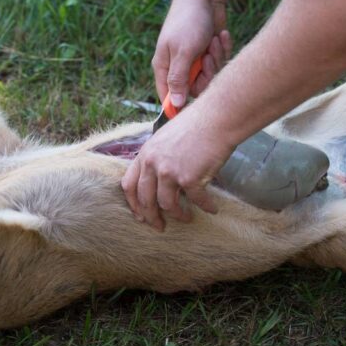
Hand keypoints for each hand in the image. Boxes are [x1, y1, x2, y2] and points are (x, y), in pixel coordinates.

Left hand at [120, 107, 234, 230]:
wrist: (216, 118)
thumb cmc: (196, 124)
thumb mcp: (166, 138)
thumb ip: (158, 157)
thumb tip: (160, 178)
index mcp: (145, 154)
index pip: (129, 185)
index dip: (134, 204)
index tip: (140, 215)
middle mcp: (153, 164)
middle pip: (145, 200)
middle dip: (152, 217)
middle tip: (159, 227)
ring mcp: (170, 172)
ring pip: (167, 204)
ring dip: (178, 215)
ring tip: (187, 218)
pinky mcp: (189, 178)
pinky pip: (196, 201)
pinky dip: (206, 207)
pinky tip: (212, 209)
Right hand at [152, 0, 230, 106]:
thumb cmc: (189, 21)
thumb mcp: (183, 52)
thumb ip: (178, 79)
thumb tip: (174, 104)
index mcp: (164, 66)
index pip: (168, 96)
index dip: (179, 104)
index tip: (194, 106)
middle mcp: (178, 64)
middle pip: (195, 88)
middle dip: (205, 75)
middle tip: (206, 59)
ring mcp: (195, 58)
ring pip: (210, 75)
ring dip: (215, 58)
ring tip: (212, 41)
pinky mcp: (209, 51)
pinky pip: (220, 62)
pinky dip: (222, 49)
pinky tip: (219, 36)